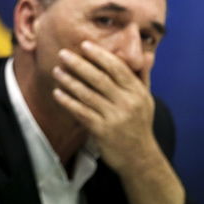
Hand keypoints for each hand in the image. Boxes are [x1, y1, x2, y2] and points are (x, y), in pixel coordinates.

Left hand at [51, 40, 158, 173]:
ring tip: (57, 71)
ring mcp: (115, 117)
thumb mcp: (146, 99)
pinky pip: (81, 112)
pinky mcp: (102, 131)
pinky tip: (57, 93)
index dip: (100, 55)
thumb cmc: (139, 124)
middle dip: (79, 64)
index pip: (117, 68)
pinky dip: (68, 102)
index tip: (84, 45)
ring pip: (88, 95)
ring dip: (69, 81)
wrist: (140, 158)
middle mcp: (127, 103)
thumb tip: (147, 54)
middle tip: (63, 54)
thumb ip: (142, 77)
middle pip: (100, 79)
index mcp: (137, 92)